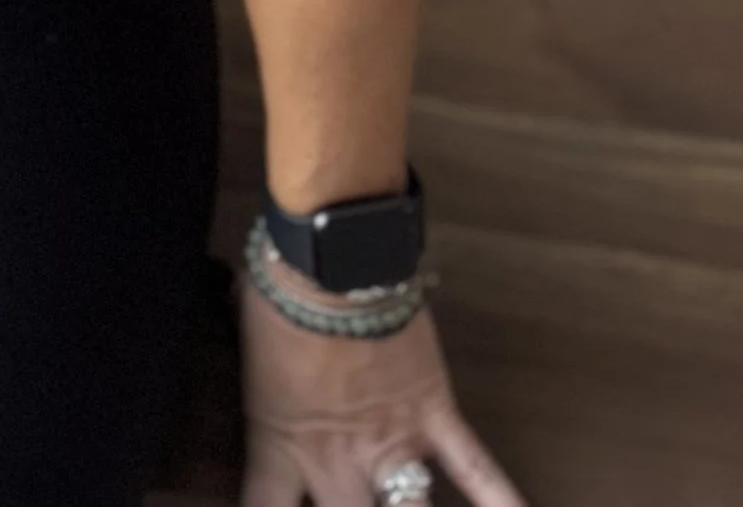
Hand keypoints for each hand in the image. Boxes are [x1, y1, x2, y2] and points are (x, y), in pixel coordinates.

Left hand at [238, 273, 526, 506]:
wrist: (332, 259)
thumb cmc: (280, 289)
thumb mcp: (248, 341)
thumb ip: (255, 368)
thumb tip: (240, 331)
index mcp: (279, 445)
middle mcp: (336, 460)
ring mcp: (390, 440)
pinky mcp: (433, 413)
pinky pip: (476, 469)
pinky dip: (502, 499)